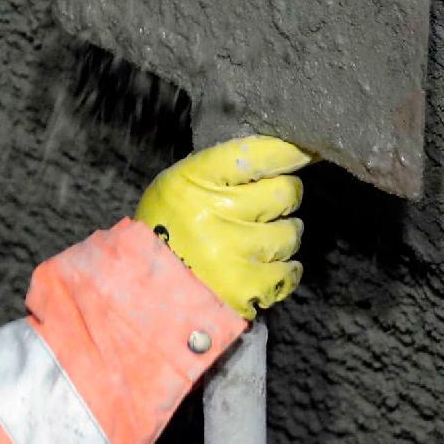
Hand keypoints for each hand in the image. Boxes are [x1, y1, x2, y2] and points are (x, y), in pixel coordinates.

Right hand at [135, 134, 312, 319]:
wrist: (144, 291)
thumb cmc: (164, 231)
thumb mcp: (177, 187)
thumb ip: (220, 171)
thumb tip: (276, 156)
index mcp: (194, 181)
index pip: (255, 154)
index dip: (286, 152)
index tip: (299, 153)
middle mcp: (215, 213)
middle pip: (285, 193)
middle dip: (284, 198)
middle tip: (268, 207)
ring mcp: (233, 253)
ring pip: (291, 233)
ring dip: (282, 236)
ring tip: (258, 243)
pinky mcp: (246, 288)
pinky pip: (288, 271)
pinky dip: (283, 270)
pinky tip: (264, 268)